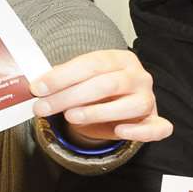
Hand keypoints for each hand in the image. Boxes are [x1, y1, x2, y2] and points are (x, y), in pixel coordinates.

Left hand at [30, 49, 172, 144]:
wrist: (121, 108)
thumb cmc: (99, 92)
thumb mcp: (81, 80)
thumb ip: (62, 81)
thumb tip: (35, 86)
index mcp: (120, 59)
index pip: (92, 63)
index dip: (63, 76)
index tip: (39, 88)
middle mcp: (139, 76)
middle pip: (106, 84)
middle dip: (70, 96)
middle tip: (43, 107)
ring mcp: (149, 99)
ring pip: (130, 105)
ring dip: (97, 112)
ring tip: (70, 117)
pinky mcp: (155, 122)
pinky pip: (156, 128)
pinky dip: (139, 132)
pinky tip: (119, 131)